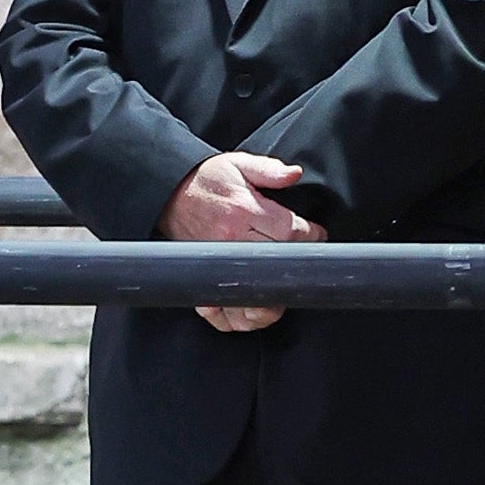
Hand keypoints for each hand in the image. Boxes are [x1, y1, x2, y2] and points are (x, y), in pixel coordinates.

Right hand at [161, 144, 320, 327]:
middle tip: (301, 260)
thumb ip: (269, 169)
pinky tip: (254, 310)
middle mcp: (230, 240)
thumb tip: (295, 173)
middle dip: (295, 264)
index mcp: (243, 211)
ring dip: (271, 304)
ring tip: (281, 293)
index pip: (289, 231)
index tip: (316, 235)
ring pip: (251, 298)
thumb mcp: (238, 164)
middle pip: (276, 262)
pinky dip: (240, 319)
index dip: (310, 235)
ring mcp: (216, 265)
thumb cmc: (207, 181)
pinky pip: (223, 314)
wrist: (168, 194)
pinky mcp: (204, 281)